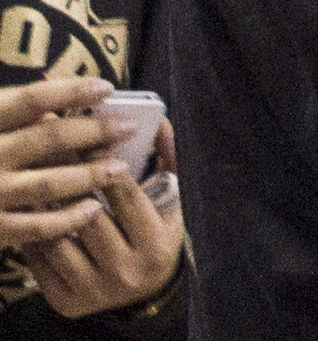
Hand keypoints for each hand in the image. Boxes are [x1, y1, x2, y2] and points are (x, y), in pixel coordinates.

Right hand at [0, 77, 131, 253]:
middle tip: (127, 126)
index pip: (31, 99)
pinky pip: (38, 228)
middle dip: (95, 130)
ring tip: (120, 168)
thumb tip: (51, 108)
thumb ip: (2, 114)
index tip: (106, 86)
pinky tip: (92, 209)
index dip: (72, 90)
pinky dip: (69, 219)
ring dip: (91, 175)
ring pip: (51, 184)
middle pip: (50, 138)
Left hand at [28, 119, 179, 319]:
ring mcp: (94, 290)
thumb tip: (160, 124)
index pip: (126, 197)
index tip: (92, 143)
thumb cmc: (157, 236)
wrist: (147, 291)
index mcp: (155, 245)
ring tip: (42, 186)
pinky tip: (36, 219)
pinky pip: (41, 264)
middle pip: (89, 218)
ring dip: (48, 212)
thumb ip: (168, 163)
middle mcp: (126, 272)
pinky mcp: (68, 302)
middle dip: (73, 183)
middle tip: (56, 156)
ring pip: (59, 242)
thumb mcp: (172, 203)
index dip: (107, 166)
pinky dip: (35, 238)